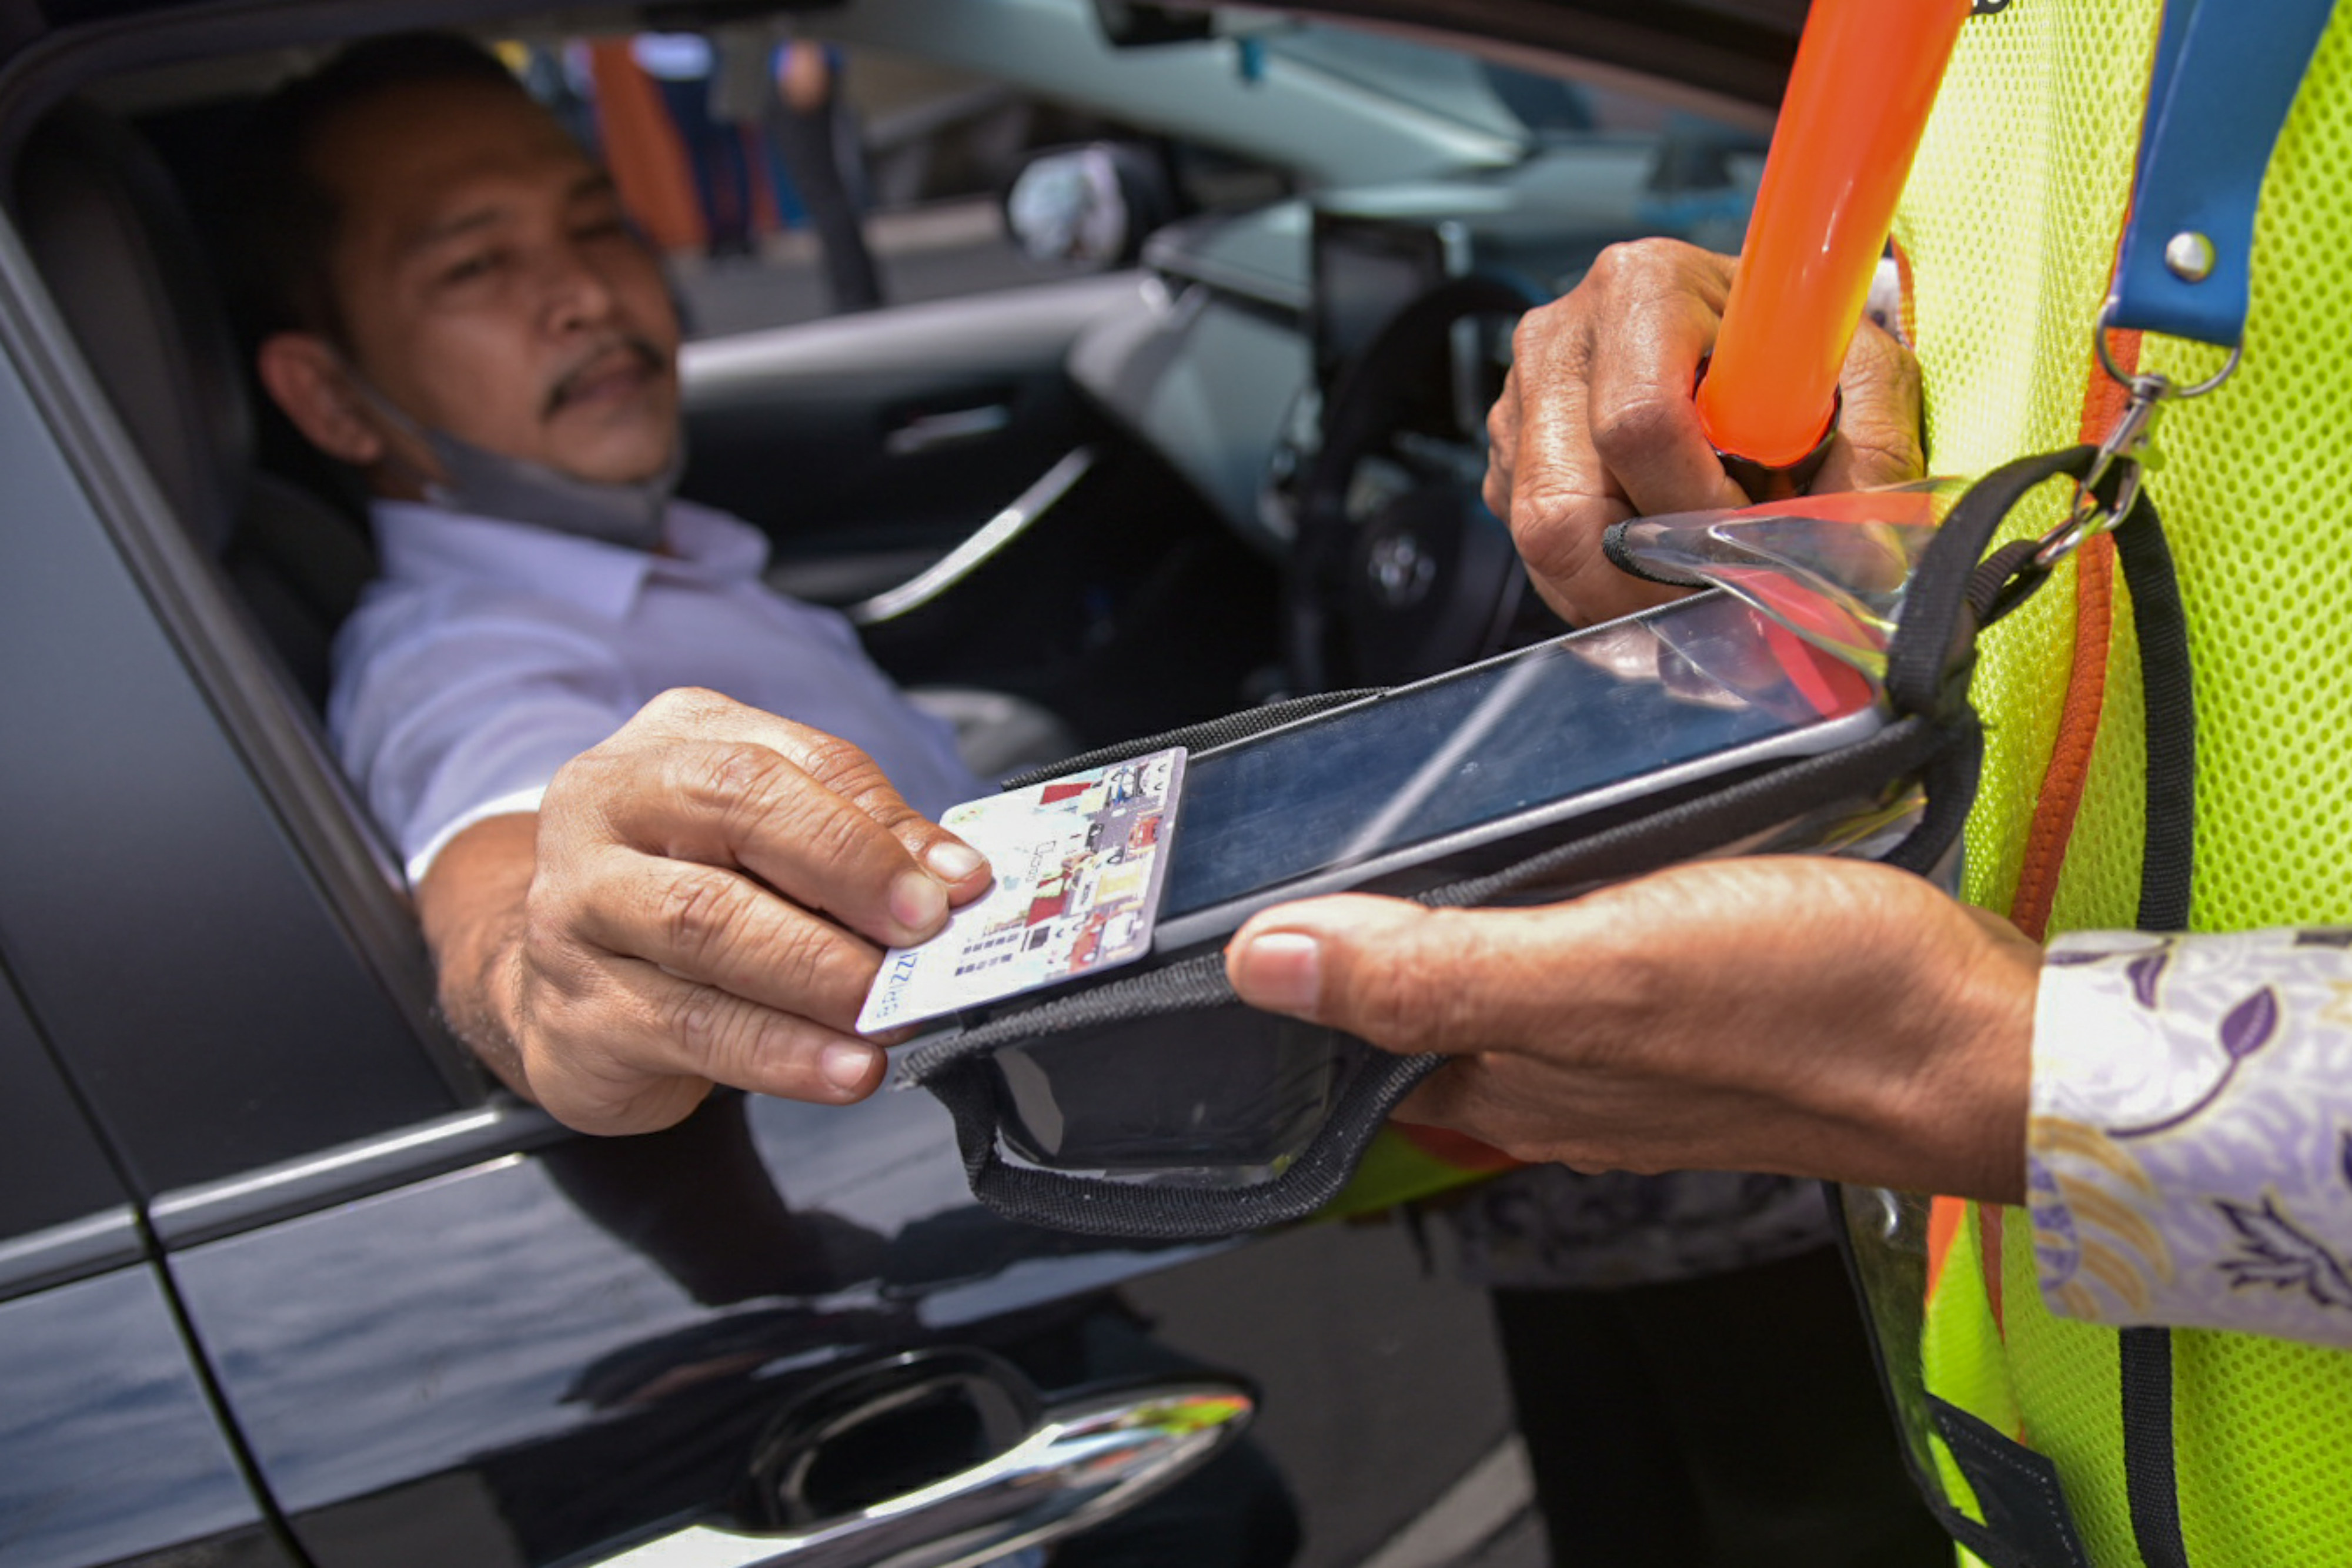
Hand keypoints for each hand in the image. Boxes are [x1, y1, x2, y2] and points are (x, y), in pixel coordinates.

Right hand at [416, 688, 989, 1134]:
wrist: (559, 987)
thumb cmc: (685, 893)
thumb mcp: (769, 846)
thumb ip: (862, 843)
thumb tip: (957, 877)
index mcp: (668, 745)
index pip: (782, 764)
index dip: (875, 827)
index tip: (956, 885)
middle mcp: (603, 808)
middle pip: (735, 813)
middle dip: (848, 876)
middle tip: (924, 937)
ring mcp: (573, 910)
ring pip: (708, 925)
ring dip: (822, 973)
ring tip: (894, 1009)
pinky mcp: (577, 1013)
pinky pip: (692, 1029)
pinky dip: (783, 1054)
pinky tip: (844, 1068)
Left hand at [1224, 857, 2037, 1203]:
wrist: (1991, 1040)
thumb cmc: (1812, 1007)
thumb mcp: (1599, 971)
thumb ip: (1432, 972)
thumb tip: (1265, 964)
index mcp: (1507, 1081)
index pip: (1347, 1040)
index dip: (1287, 971)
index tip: (1235, 890)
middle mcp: (1551, 1079)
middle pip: (1413, 1005)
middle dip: (1357, 931)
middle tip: (1320, 821)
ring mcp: (1625, 1048)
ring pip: (1497, 977)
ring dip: (1452, 910)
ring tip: (1419, 813)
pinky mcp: (1695, 1006)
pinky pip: (1582, 958)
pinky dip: (1549, 906)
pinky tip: (1563, 846)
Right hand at [1487, 238, 1924, 626]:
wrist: (1748, 333)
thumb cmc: (1796, 350)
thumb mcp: (1861, 377)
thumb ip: (1871, 452)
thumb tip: (1861, 561)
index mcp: (1643, 288)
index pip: (1640, 423)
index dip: (1696, 505)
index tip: (1748, 527)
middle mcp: (1561, 336)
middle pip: (1563, 504)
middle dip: (1645, 574)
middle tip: (1711, 588)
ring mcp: (1520, 398)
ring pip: (1540, 538)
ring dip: (1617, 588)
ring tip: (1686, 579)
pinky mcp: (1507, 452)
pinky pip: (1531, 547)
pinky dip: (1592, 581)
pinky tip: (1649, 559)